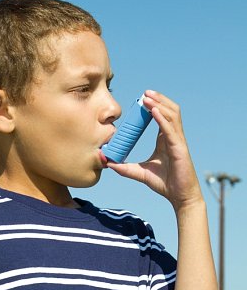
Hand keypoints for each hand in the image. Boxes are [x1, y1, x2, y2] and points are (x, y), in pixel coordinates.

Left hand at [107, 90, 202, 211]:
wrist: (179, 196)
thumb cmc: (165, 183)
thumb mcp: (141, 173)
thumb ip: (126, 168)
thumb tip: (109, 163)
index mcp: (166, 140)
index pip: (161, 116)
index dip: (153, 106)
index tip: (142, 99)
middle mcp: (174, 137)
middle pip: (169, 110)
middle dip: (158, 99)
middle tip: (145, 92)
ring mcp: (178, 141)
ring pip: (172, 115)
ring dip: (160, 104)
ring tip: (148, 97)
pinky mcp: (179, 148)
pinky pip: (171, 129)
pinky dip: (163, 119)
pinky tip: (154, 111)